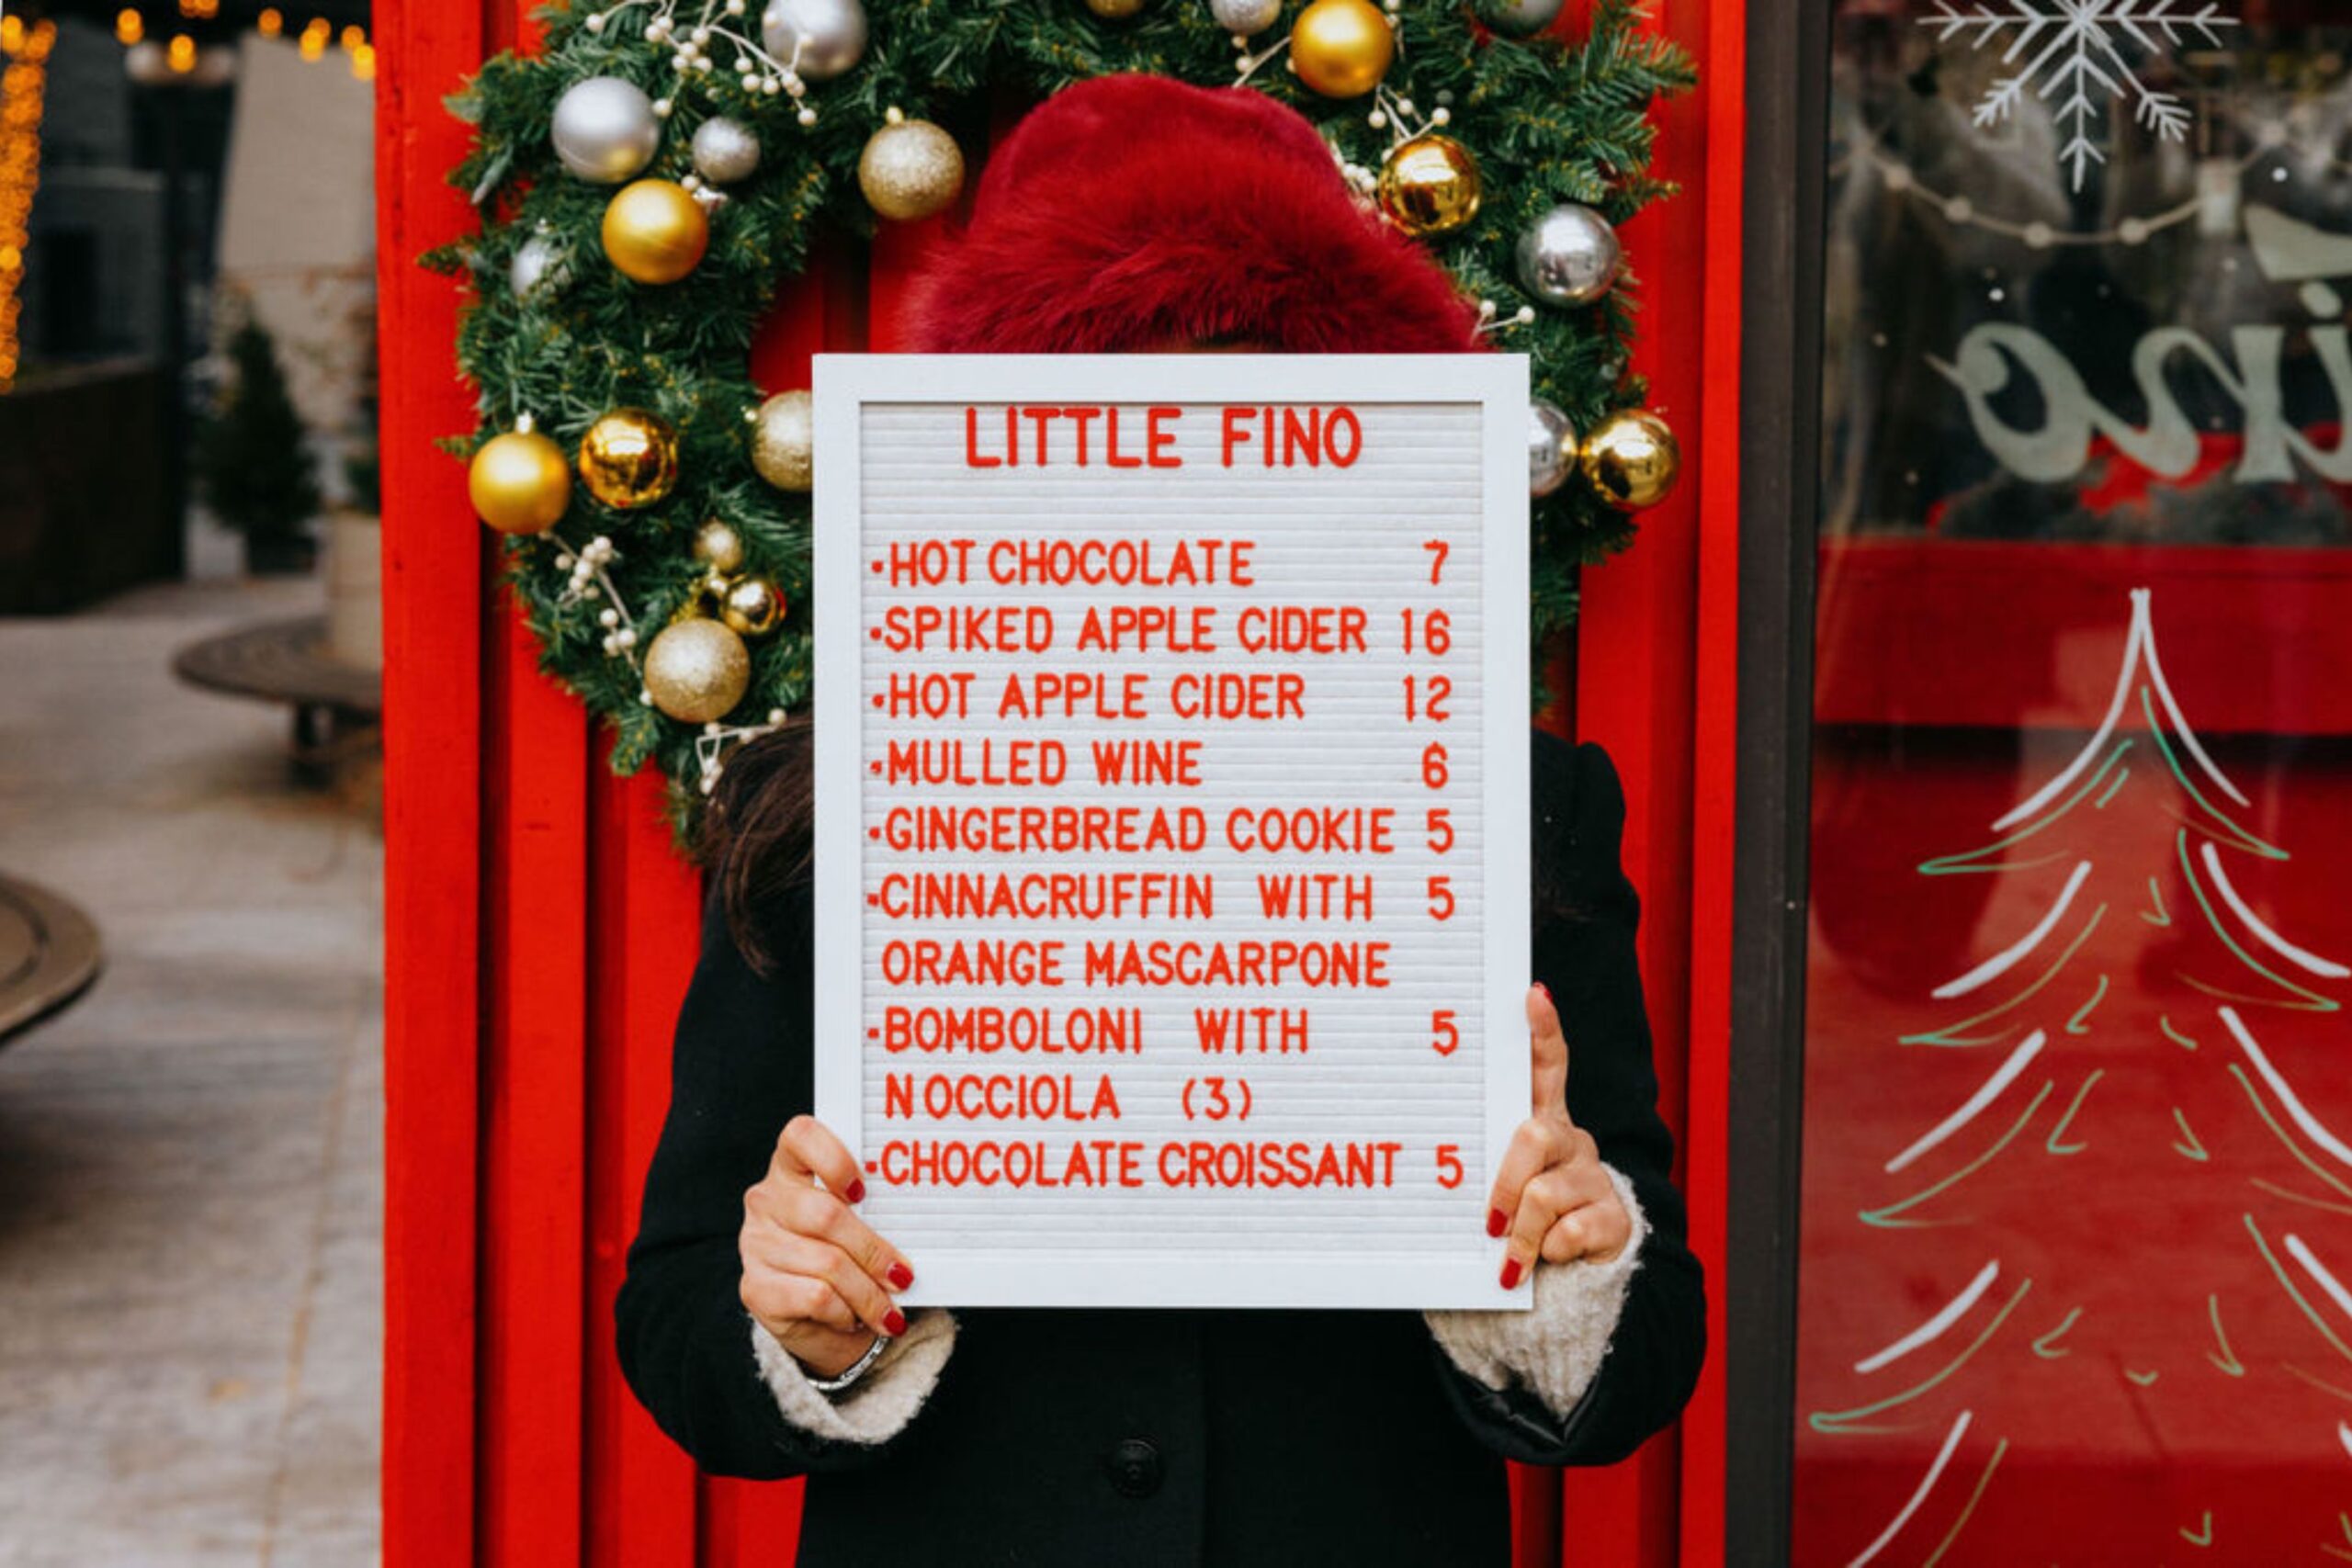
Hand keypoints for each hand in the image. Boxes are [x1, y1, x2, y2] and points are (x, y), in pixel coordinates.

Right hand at [739, 1113, 916, 1379]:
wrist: (818, 1318)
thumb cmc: (846, 1256)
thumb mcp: (860, 1226)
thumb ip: (875, 1214)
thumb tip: (918, 1229)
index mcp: (791, 1168)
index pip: (800, 1135)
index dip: (834, 1158)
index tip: (863, 1190)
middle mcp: (766, 1199)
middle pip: (826, 1214)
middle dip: (874, 1251)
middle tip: (903, 1276)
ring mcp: (755, 1243)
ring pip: (828, 1264)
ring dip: (868, 1294)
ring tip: (887, 1311)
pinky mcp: (754, 1287)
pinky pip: (814, 1297)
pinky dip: (844, 1312)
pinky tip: (851, 1317)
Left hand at [1483, 983, 1631, 1289]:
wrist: (1565, 1279)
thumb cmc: (1513, 1224)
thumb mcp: (1493, 1190)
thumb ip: (1479, 1170)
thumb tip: (1438, 1160)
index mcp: (1540, 1123)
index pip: (1547, 1067)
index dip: (1543, 1032)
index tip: (1532, 996)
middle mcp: (1570, 1141)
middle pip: (1534, 1136)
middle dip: (1505, 1182)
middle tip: (1488, 1221)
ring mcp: (1593, 1177)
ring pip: (1544, 1195)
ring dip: (1520, 1233)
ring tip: (1510, 1257)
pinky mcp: (1613, 1217)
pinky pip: (1568, 1233)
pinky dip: (1547, 1254)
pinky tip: (1548, 1260)